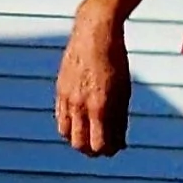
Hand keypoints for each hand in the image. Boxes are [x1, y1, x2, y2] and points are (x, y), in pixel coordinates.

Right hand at [55, 2, 130, 157]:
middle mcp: (80, 105)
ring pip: (67, 135)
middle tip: (103, 146)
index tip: (116, 147)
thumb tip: (120, 144)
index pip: (100, 145)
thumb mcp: (123, 91)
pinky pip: (60, 118)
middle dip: (93, 150)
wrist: (94, 31)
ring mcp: (67, 98)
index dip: (109, 151)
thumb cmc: (115, 60)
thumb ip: (120, 119)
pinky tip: (82, 120)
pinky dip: (70, 125)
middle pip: (80, 145)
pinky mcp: (59, 90)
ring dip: (79, 140)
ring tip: (91, 134)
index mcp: (100, 106)